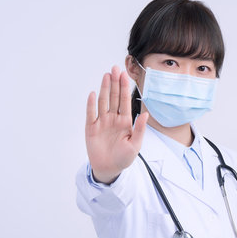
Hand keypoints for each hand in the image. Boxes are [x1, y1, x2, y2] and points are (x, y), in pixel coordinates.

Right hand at [85, 65, 147, 183]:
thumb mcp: (135, 145)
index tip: (124, 75)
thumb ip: (139, 129)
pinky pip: (91, 114)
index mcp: (125, 121)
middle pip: (113, 97)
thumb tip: (145, 114)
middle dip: (114, 83)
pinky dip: (91, 104)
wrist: (109, 169)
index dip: (124, 87)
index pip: (124, 101)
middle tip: (115, 68)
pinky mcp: (91, 128)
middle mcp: (113, 119)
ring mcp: (102, 122)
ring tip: (106, 75)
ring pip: (103, 102)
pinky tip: (93, 94)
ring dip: (104, 89)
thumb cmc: (124, 158)